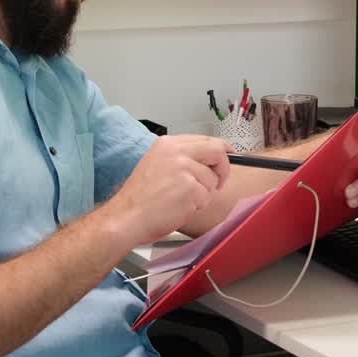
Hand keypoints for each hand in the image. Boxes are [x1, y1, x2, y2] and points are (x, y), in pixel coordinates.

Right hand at [108, 135, 231, 244]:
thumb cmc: (141, 197)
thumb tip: (211, 160)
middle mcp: (177, 152)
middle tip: (219, 182)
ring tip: (180, 200)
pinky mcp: (189, 188)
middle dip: (223, 169)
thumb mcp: (158, 164)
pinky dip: (196, 206)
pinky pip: (206, 197)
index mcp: (169, 144)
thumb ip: (183, 158)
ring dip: (203, 194)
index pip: (206, 140)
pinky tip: (178, 208)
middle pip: (217, 152)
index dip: (222, 149)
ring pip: (212, 180)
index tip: (231, 154)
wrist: (126, 217)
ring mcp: (184, 169)